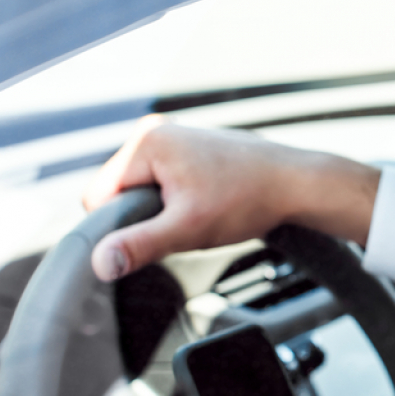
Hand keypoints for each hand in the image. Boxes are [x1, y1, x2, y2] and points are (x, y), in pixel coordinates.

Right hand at [83, 116, 380, 280]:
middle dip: (146, 216)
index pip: (98, 197)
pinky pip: (162, 184)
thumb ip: (139, 245)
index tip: (162, 230)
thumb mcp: (189, 229)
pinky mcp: (188, 148)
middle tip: (187, 219)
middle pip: (120, 193)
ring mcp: (173, 137)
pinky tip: (207, 202)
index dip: (123, 225)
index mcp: (146, 142)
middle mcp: (155, 131)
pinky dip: (178, 201)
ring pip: (143, 191)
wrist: (296, 184)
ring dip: (164, 211)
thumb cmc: (249, 199)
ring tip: (201, 210)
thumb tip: (98, 263)